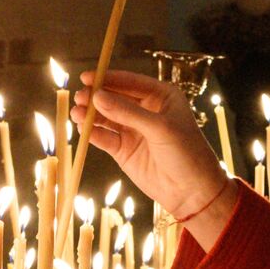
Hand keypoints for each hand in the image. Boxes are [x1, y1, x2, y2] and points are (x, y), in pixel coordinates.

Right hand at [71, 70, 235, 243]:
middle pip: (115, 98)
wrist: (192, 191)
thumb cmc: (186, 153)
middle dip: (96, 97)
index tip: (86, 77)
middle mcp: (146, 110)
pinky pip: (104, 137)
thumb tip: (97, 96)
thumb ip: (128, 112)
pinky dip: (92, 133)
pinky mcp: (124, 150)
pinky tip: (82, 129)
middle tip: (80, 97)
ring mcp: (133, 130)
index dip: (108, 79)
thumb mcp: (160, 128)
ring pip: (106, 117)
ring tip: (76, 113)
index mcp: (161, 97)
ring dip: (90, 115)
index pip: (131, 82)